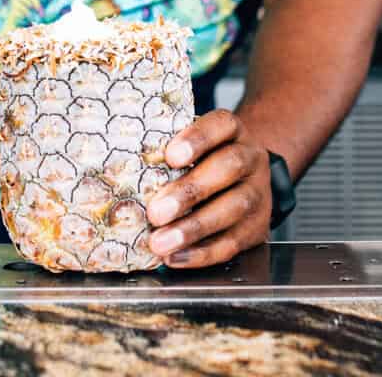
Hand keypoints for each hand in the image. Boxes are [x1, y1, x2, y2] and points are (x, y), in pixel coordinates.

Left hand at [145, 110, 271, 268]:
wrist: (244, 181)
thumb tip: (122, 167)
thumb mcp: (193, 146)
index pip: (222, 124)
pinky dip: (202, 253)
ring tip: (161, 242)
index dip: (198, 139)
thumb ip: (168, 153)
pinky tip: (176, 257)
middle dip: (190, 191)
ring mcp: (258, 193)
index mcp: (233, 131)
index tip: (171, 155)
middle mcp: (251, 158)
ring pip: (234, 208)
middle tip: (156, 211)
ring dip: (194, 228)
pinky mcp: (257, 227)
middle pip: (229, 167)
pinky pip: (233, 242)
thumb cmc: (205, 160)